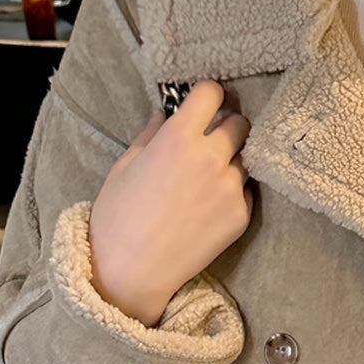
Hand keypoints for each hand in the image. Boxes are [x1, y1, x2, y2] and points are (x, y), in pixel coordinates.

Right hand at [88, 79, 253, 326]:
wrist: (132, 270)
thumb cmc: (118, 216)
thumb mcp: (126, 165)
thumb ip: (153, 133)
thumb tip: (168, 112)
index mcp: (179, 138)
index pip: (212, 93)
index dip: (209, 95)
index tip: (205, 103)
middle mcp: (212, 158)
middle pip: (239, 123)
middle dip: (227, 126)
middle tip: (211, 140)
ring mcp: (230, 188)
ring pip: (245, 159)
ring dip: (231, 161)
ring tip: (207, 180)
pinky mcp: (240, 216)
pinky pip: (245, 191)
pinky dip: (233, 192)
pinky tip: (209, 207)